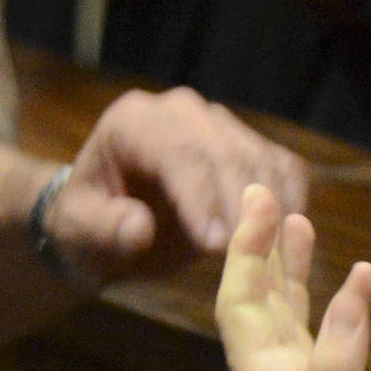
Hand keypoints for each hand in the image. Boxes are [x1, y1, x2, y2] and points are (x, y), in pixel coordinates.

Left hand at [53, 88, 309, 279]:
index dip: (200, 195)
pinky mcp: (246, 146)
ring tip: (268, 258)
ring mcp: (218, 125)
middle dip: (240, 205)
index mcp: (133, 122)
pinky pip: (283, 165)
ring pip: (260, 156)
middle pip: (224, 150)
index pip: (176, 149)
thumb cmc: (86, 226)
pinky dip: (292, 200)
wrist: (106, 220)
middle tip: (251, 258)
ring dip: (272, 207)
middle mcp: (180, 112)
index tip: (217, 244)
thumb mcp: (78, 232)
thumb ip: (102, 228)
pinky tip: (285, 239)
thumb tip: (138, 227)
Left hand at [215, 186, 370, 370]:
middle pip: (259, 301)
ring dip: (293, 272)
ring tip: (298, 222)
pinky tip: (358, 289)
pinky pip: (333, 346)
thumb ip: (340, 367)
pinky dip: (340, 309)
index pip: (240, 302)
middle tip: (266, 188)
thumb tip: (353, 289)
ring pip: (294, 321)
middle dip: (260, 246)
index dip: (244, 249)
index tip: (253, 196)